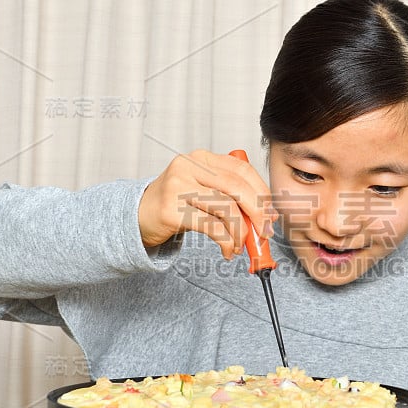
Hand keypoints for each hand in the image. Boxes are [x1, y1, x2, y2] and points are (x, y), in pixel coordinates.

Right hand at [138, 150, 276, 258]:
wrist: (136, 215)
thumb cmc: (176, 204)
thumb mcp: (203, 191)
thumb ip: (231, 196)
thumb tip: (266, 216)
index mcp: (202, 157)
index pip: (243, 170)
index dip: (262, 193)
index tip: (271, 214)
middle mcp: (189, 166)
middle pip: (237, 188)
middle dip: (258, 213)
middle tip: (265, 233)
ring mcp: (177, 186)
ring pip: (226, 209)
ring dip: (241, 232)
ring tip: (240, 246)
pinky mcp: (170, 209)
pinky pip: (211, 227)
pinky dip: (226, 242)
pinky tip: (227, 250)